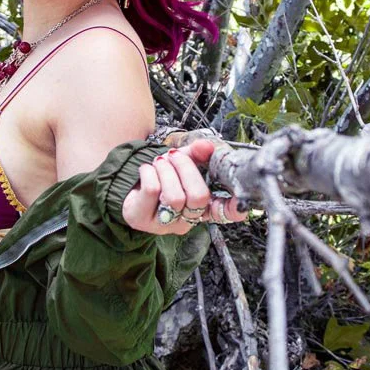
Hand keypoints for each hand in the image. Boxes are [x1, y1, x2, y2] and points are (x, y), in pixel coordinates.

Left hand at [121, 139, 248, 235]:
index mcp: (201, 208)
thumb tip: (206, 146)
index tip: (240, 199)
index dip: (235, 208)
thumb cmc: (161, 176)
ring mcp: (165, 224)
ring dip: (166, 170)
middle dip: (186, 168)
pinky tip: (146, 170)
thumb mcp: (181, 162)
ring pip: (175, 196)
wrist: (128, 184)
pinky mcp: (142, 220)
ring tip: (159, 162)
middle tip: (174, 156)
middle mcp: (187, 220)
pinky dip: (150, 172)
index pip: (225, 213)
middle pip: (198, 197)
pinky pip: (153, 191)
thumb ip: (196, 154)